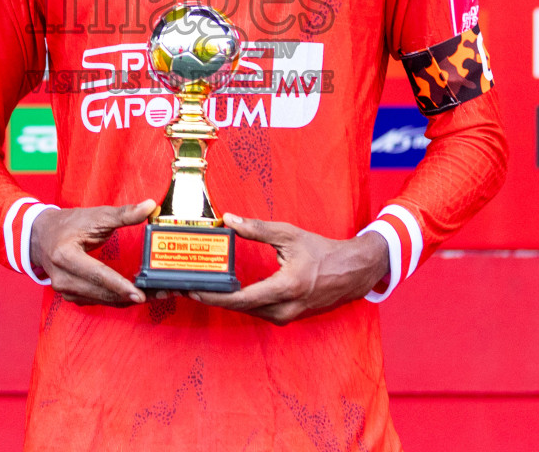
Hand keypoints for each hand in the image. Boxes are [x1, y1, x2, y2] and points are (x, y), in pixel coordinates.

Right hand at [28, 199, 155, 306]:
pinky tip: (133, 295)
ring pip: (101, 299)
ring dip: (126, 299)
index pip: (97, 273)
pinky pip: (97, 301)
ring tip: (152, 295)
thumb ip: (124, 214)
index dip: (119, 285)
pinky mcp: (70, 295)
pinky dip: (116, 299)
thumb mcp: (95, 215)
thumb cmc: (68, 224)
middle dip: (130, 295)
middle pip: (102, 291)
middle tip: (158, 292)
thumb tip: (149, 206)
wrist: (40, 236)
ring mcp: (64, 290)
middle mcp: (62, 277)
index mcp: (65, 256)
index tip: (139, 294)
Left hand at [190, 214, 389, 325]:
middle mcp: (285, 307)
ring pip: (247, 312)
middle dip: (212, 298)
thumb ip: (257, 229)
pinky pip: (257, 312)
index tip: (193, 289)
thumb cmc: (322, 252)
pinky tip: (225, 291)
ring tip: (201, 287)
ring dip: (224, 301)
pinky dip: (239, 303)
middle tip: (187, 287)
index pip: (242, 298)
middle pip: (240, 308)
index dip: (215, 296)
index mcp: (286, 287)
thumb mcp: (289, 235)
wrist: (351, 272)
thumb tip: (229, 220)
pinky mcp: (286, 317)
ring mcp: (287, 316)